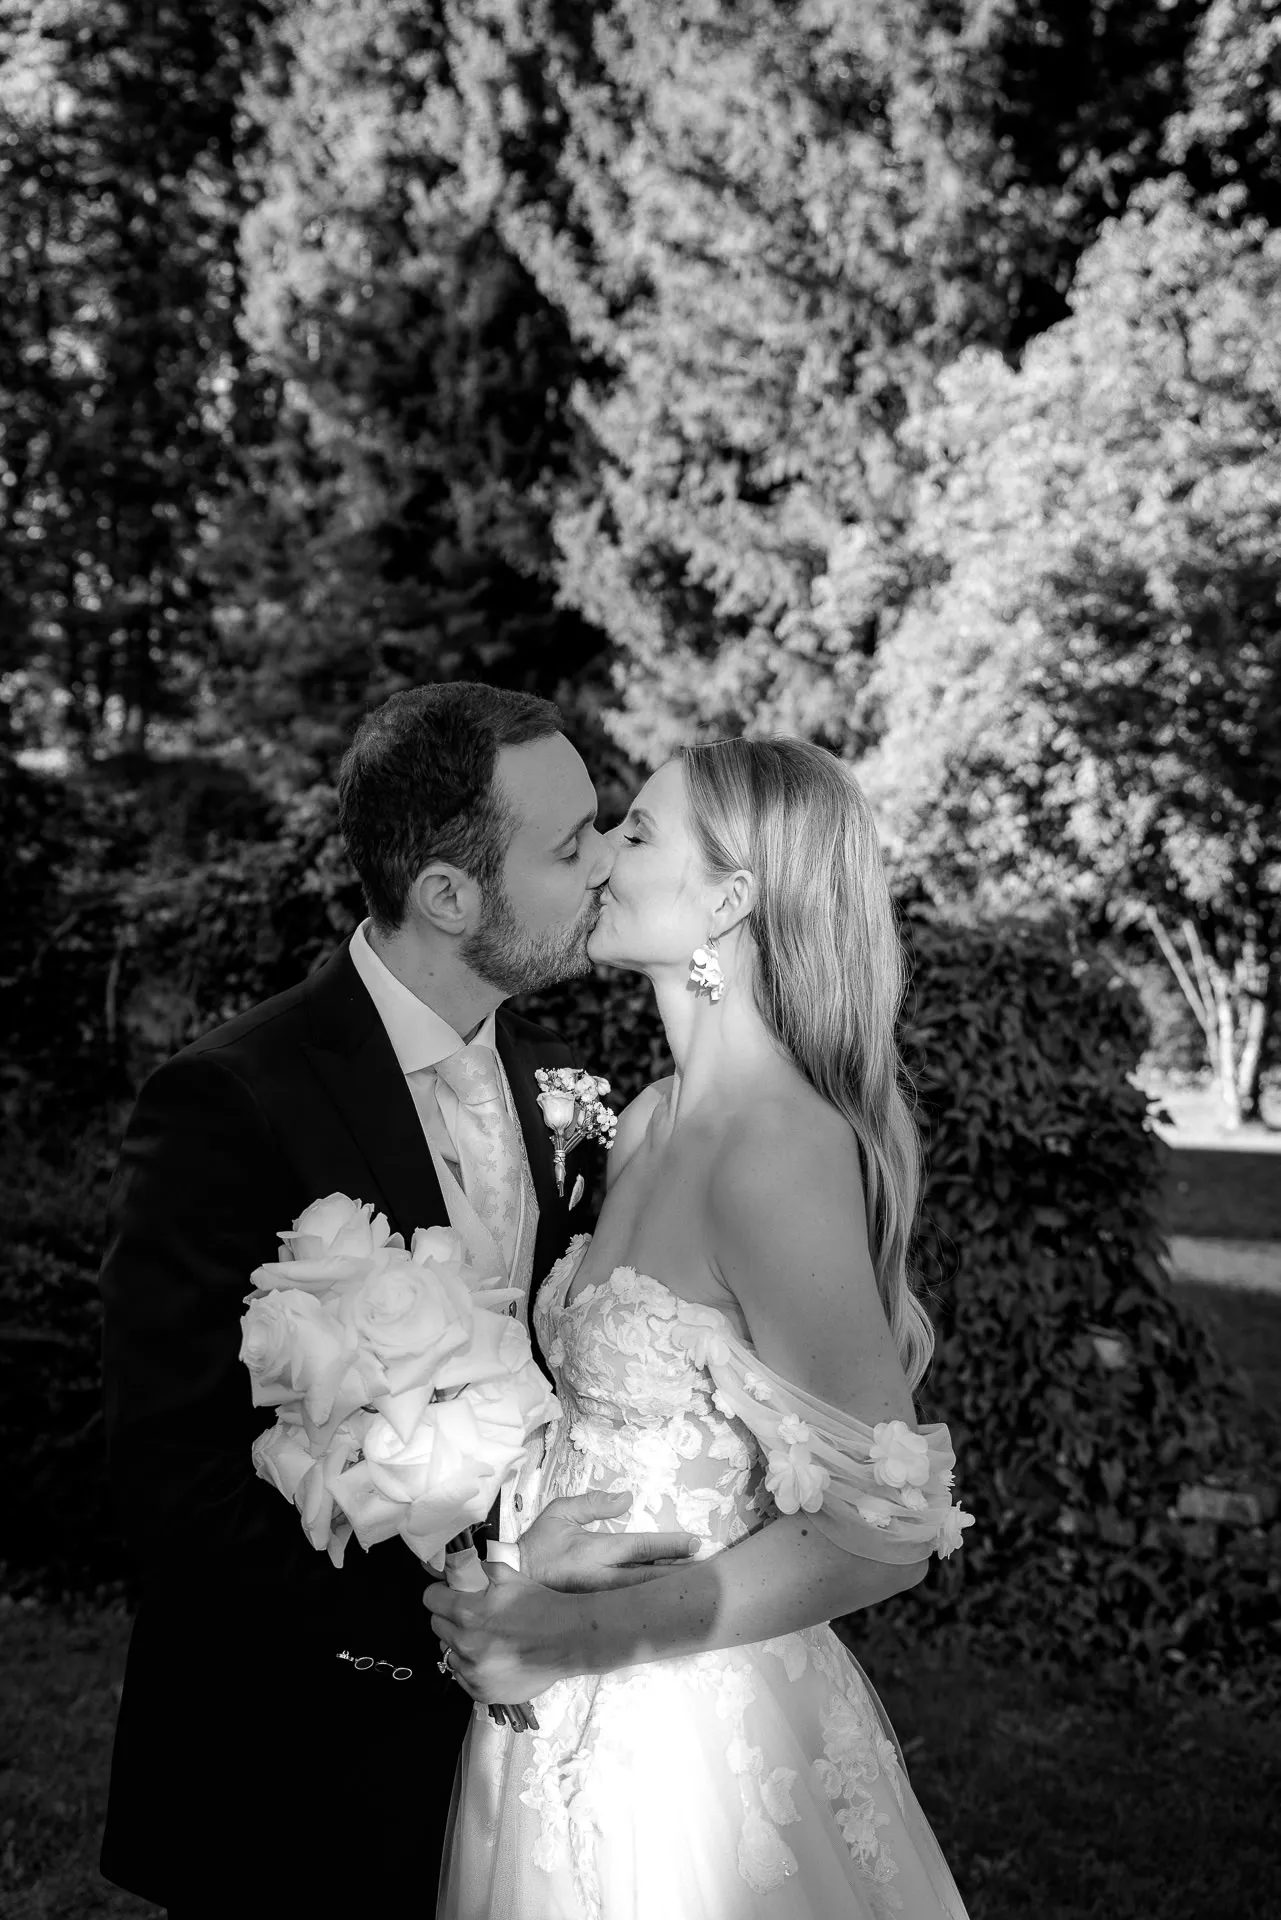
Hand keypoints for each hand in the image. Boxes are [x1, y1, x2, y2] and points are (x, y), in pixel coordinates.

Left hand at [426, 1561, 586, 1704]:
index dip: (440, 1594)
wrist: (568, 1639)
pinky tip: (491, 1658)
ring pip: (448, 1653)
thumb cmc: (540, 1605)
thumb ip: (481, 1569)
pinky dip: (471, 1667)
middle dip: (449, 1617)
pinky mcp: (482, 1692)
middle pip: (436, 1626)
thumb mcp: (509, 1576)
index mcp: (467, 1613)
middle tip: (470, 1615)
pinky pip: (462, 1676)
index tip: (448, 1594)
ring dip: (460, 1644)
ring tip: (484, 1638)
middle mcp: (465, 1644)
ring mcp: (473, 1672)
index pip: (430, 1600)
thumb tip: (464, 1567)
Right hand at [517, 1490, 698, 1591]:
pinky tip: (665, 1603)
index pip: (640, 1546)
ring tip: (695, 1587)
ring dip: (668, 1592)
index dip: (669, 1545)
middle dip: (679, 1575)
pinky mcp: (595, 1614)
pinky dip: (649, 1605)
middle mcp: (600, 1578)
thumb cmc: (539, 1544)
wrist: (514, 1580)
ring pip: (642, 1597)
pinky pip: (628, 1609)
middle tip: (708, 1571)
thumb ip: (593, 1503)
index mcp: (594, 1550)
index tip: (694, 1542)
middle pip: (650, 1579)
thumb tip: (627, 1497)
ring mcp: (599, 1601)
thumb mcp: (560, 1512)